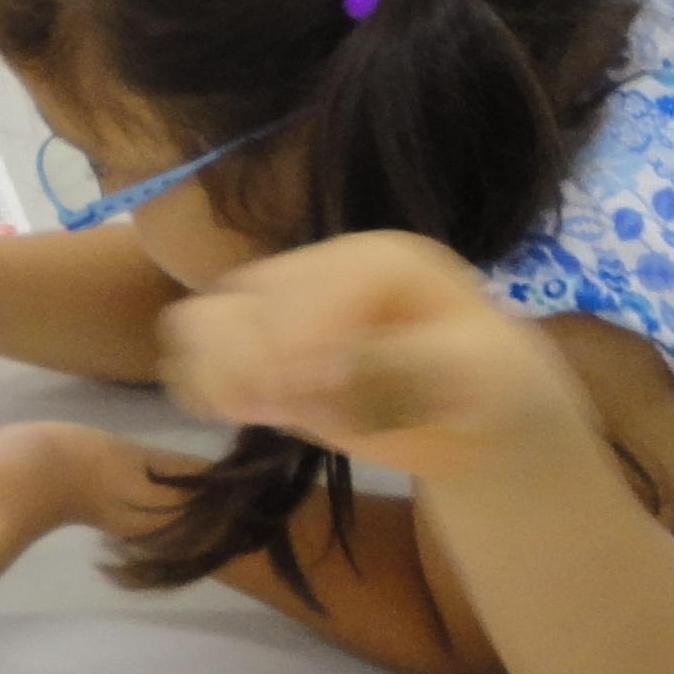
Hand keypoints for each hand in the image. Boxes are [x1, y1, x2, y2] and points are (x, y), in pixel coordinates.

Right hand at [160, 234, 582, 484]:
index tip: (314, 398)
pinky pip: (191, 351)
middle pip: (241, 300)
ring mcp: (277, 306)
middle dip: (261, 365)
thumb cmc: (483, 387)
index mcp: (378, 262)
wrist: (470, 411)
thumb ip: (411, 366)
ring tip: (261, 412)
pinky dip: (201, 385)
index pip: (311, 287)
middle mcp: (317, 270)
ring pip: (199, 322)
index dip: (301, 342)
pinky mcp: (250, 343)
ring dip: (220, 376)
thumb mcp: (479, 375)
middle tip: (297, 411)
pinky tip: (241, 412)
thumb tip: (329, 376)